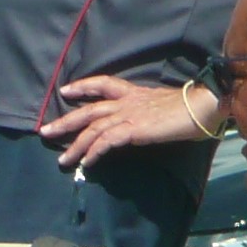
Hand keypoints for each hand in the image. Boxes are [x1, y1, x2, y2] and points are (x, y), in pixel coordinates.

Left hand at [41, 75, 210, 169]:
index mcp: (134, 93)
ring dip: (75, 145)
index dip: (83, 86)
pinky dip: (94, 152)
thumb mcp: (162, 107)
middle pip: (88, 109)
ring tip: (63, 159)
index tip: (67, 91)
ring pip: (93, 129)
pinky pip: (106, 142)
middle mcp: (127, 101)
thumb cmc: (189, 109)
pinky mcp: (133, 130)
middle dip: (66, 121)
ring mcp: (128, 115)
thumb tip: (141, 125)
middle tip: (45, 130)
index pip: (103, 84)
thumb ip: (147, 113)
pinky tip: (86, 163)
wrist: (201, 107)